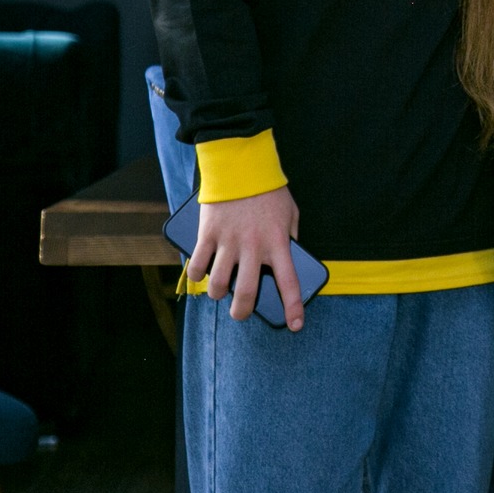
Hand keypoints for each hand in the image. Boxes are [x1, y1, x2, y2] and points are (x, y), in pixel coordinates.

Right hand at [190, 185, 304, 329]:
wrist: (241, 167)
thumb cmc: (269, 191)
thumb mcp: (290, 213)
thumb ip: (289, 237)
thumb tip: (288, 256)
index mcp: (278, 243)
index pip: (289, 282)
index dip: (293, 308)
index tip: (295, 325)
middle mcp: (253, 247)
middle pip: (247, 294)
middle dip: (242, 312)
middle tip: (240, 314)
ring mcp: (229, 243)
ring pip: (219, 285)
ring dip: (219, 294)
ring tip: (221, 292)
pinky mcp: (207, 235)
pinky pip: (198, 265)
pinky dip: (197, 274)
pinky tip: (201, 273)